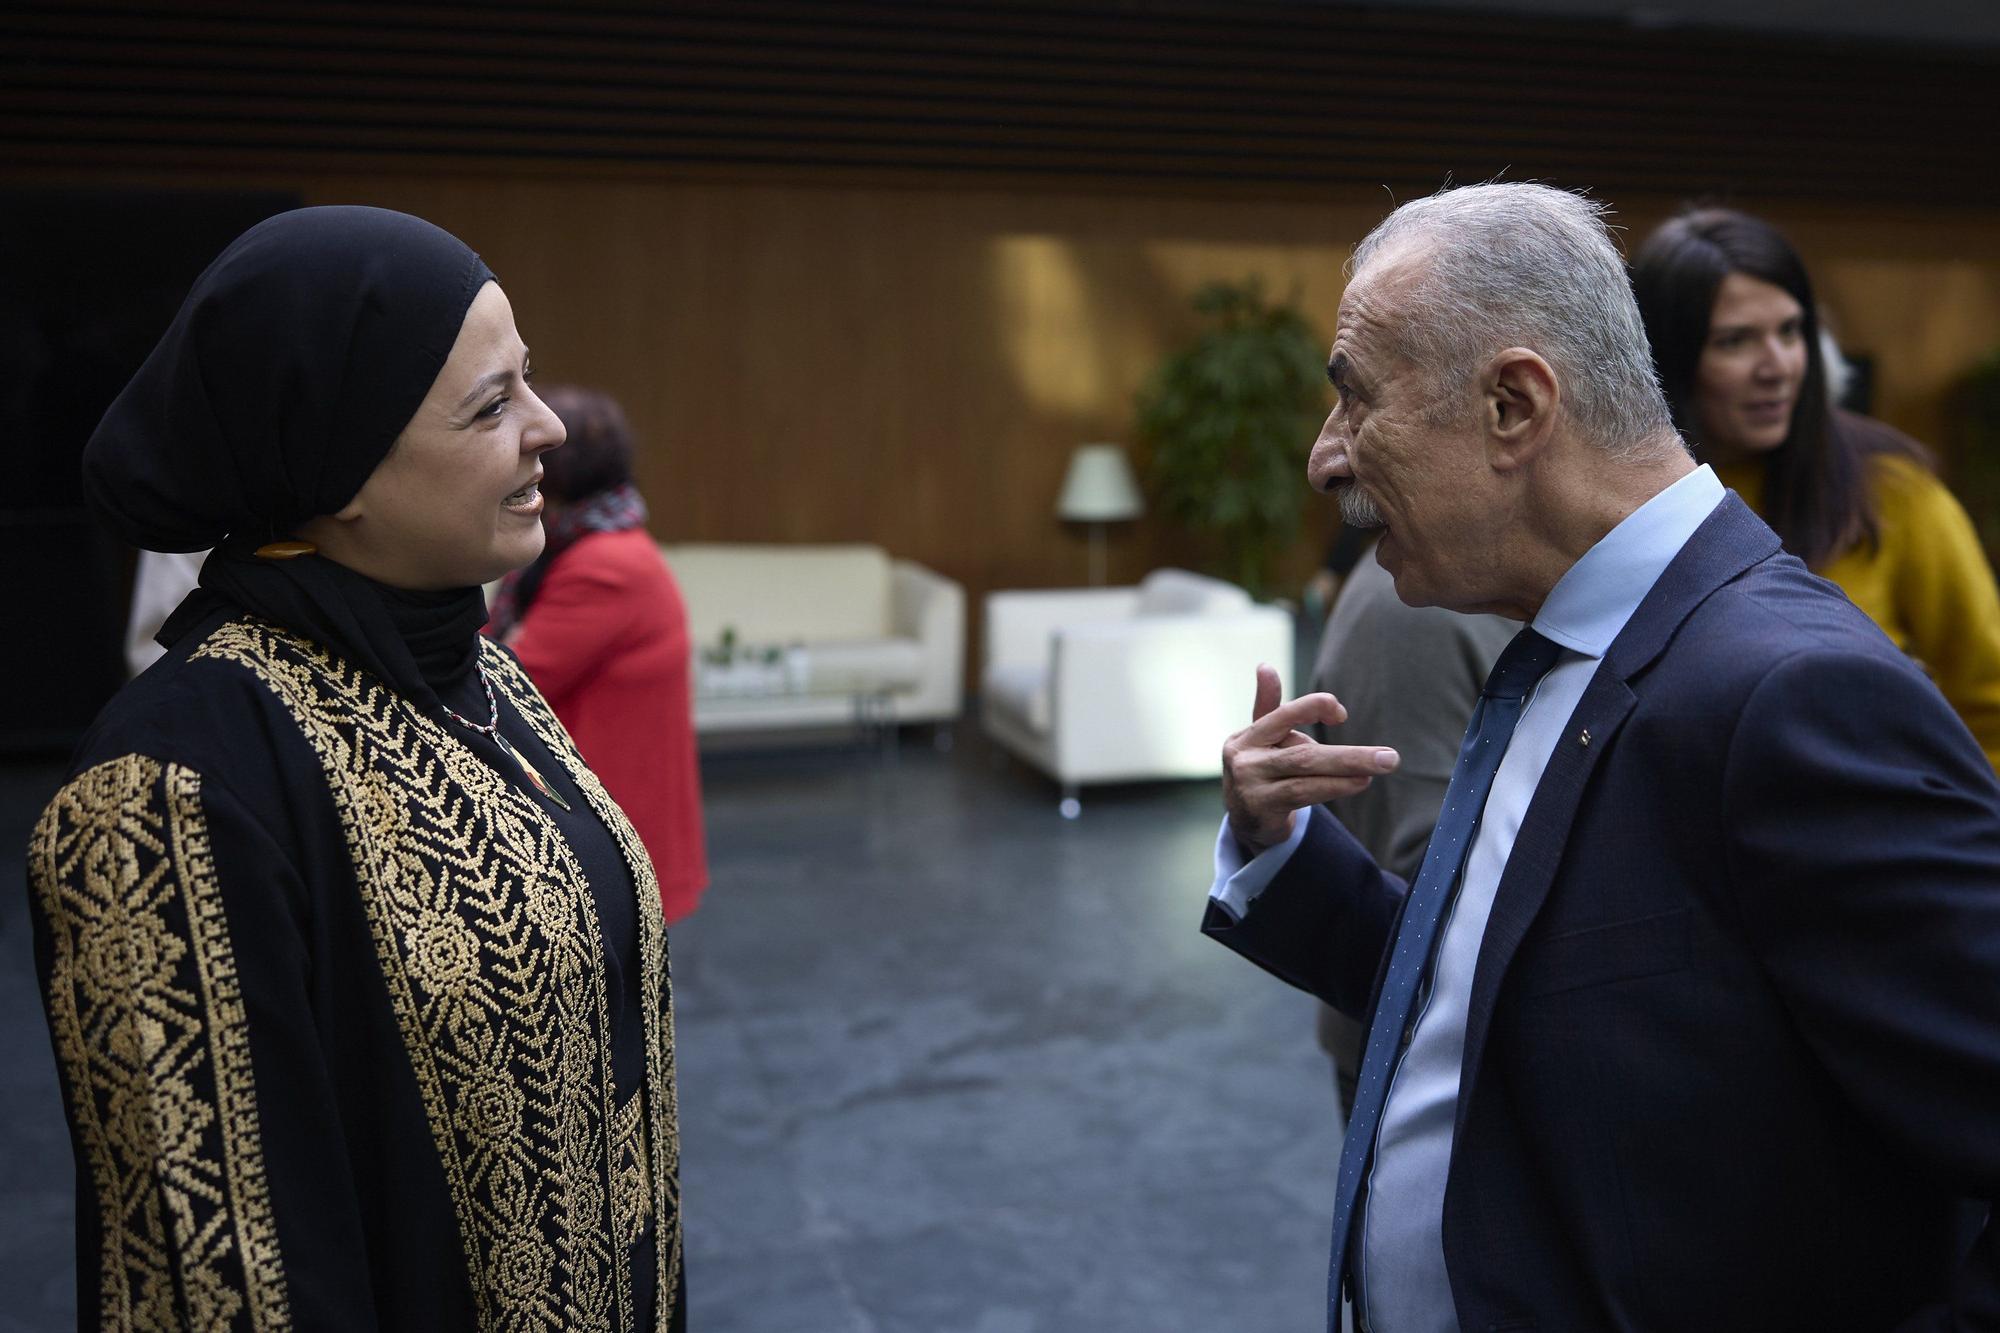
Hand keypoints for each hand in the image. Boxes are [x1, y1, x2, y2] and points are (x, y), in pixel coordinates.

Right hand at [1222, 664, 1398, 855]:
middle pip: (1302, 753)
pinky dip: (1335, 787)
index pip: (1282, 716)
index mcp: (1247, 737)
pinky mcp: (1262, 810)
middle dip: (1349, 755)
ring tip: (1381, 768)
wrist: (1243, 820)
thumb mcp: (1263, 739)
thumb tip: (1265, 667)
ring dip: (1347, 771)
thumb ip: (1270, 706)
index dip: (1312, 708)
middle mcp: (1245, 760)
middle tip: (1389, 757)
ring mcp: (1251, 787)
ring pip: (1306, 776)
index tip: (1342, 714)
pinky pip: (1304, 795)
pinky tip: (1359, 782)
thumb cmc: (1262, 770)